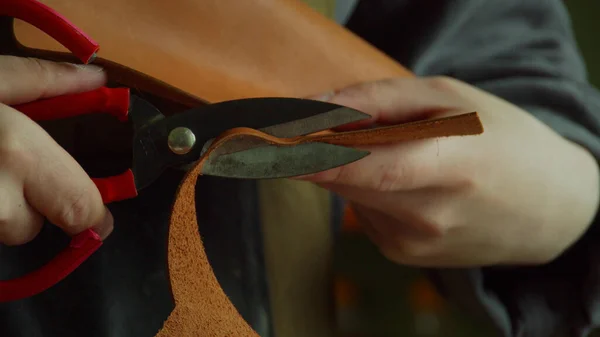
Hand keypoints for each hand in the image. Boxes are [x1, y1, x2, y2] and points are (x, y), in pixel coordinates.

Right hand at [0, 55, 112, 245]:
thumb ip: (46, 79)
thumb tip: (96, 78)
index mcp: (18, 154)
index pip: (79, 209)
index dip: (93, 216)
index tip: (99, 217)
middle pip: (34, 228)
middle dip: (34, 207)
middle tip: (14, 171)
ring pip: (3, 229)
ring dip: (1, 207)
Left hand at [301, 77, 599, 266]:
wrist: (548, 209)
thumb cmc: (505, 141)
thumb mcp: (453, 98)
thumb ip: (382, 98)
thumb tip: (319, 104)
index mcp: (451, 166)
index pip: (362, 167)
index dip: (308, 156)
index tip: (266, 143)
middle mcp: (429, 215)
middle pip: (342, 179)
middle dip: (316, 152)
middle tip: (307, 129)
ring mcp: (414, 243)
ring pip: (348, 194)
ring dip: (348, 167)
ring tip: (396, 152)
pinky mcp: (403, 255)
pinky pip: (362, 211)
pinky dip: (366, 189)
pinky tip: (404, 182)